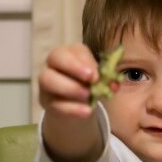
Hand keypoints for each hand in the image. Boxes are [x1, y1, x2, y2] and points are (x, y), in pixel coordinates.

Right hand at [38, 44, 106, 161]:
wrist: (77, 103)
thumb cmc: (88, 83)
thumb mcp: (100, 78)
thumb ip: (107, 78)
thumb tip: (114, 84)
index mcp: (69, 53)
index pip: (73, 50)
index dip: (84, 61)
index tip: (97, 74)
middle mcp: (54, 63)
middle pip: (55, 56)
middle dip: (74, 67)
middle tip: (92, 80)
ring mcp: (47, 82)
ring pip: (48, 80)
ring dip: (70, 88)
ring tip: (88, 96)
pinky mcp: (47, 102)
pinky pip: (55, 104)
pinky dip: (72, 109)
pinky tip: (86, 111)